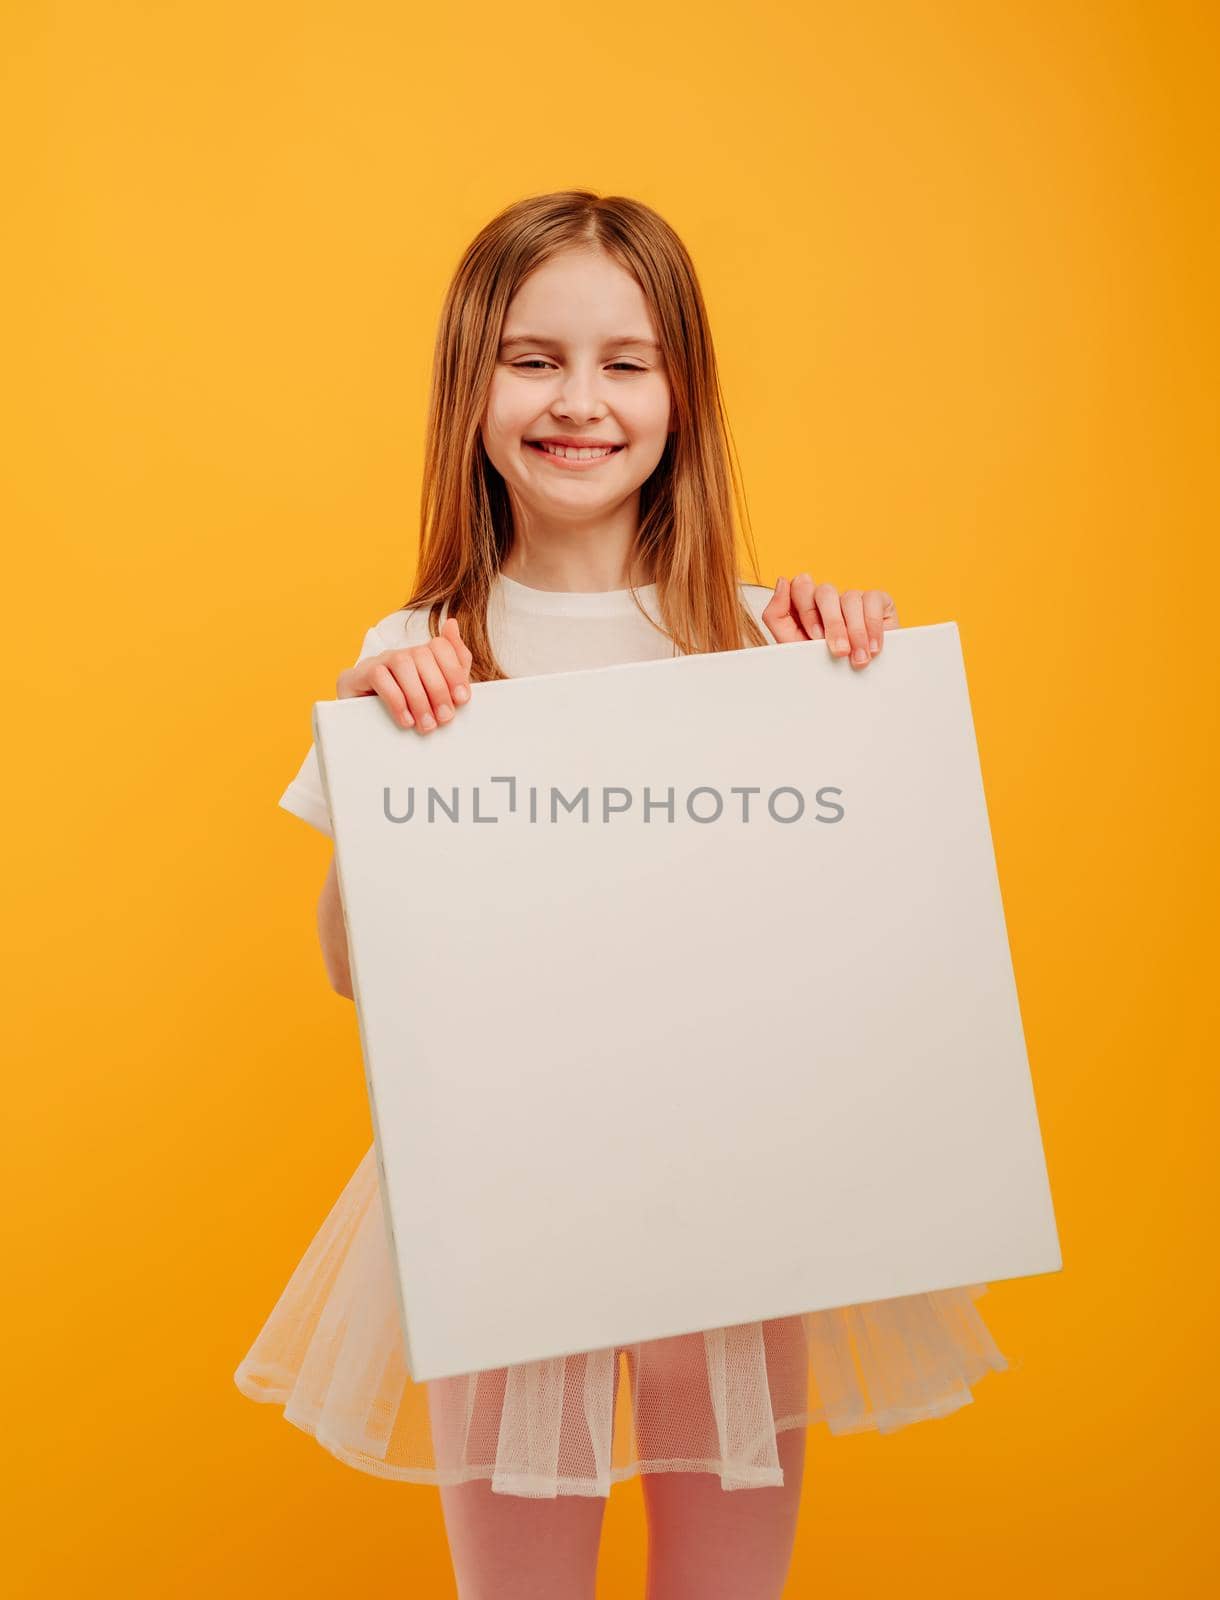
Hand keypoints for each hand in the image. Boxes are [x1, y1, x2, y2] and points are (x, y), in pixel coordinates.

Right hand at [336, 617, 472, 732]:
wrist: (364, 722)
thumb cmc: (406, 708)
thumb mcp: (437, 691)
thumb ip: (454, 662)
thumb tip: (452, 623)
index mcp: (420, 656)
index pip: (441, 646)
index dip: (454, 670)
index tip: (462, 699)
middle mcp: (401, 654)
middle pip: (423, 655)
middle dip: (439, 689)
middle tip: (445, 718)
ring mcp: (379, 662)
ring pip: (402, 664)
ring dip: (419, 697)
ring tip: (426, 724)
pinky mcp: (358, 675)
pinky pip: (379, 677)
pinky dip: (396, 700)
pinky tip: (406, 720)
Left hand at [761, 574, 898, 667]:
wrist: (859, 686)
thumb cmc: (825, 667)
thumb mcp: (794, 647)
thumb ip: (777, 616)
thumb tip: (783, 581)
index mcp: (805, 607)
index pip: (799, 587)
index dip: (807, 612)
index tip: (814, 638)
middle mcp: (828, 600)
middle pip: (824, 592)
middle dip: (833, 624)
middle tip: (839, 651)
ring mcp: (852, 598)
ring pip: (850, 597)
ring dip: (855, 632)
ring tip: (858, 659)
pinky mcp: (877, 600)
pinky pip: (872, 600)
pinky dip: (872, 627)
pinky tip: (872, 647)